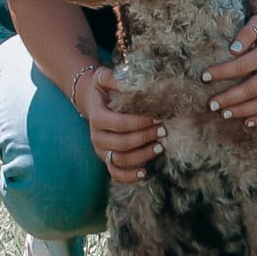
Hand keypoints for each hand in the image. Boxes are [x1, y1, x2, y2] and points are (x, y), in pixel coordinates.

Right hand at [77, 67, 165, 183]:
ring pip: (121, 160)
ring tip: (160, 146)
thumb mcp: (103, 78)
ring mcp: (101, 151)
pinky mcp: (106, 159)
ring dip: (142, 155)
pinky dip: (130, 176)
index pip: (120, 123)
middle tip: (164, 130)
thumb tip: (128, 82)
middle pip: (122, 143)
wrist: (93, 102)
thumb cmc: (102, 89)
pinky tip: (146, 172)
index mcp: (97, 118)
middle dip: (145, 137)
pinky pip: (116, 174)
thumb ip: (113, 78)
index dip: (140, 122)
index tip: (157, 117)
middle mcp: (97, 137)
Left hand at [200, 14, 256, 127]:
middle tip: (211, 105)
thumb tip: (233, 50)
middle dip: (230, 98)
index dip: (222, 72)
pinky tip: (245, 123)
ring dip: (242, 111)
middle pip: (252, 88)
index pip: (242, 66)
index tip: (204, 77)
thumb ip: (246, 33)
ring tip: (223, 114)